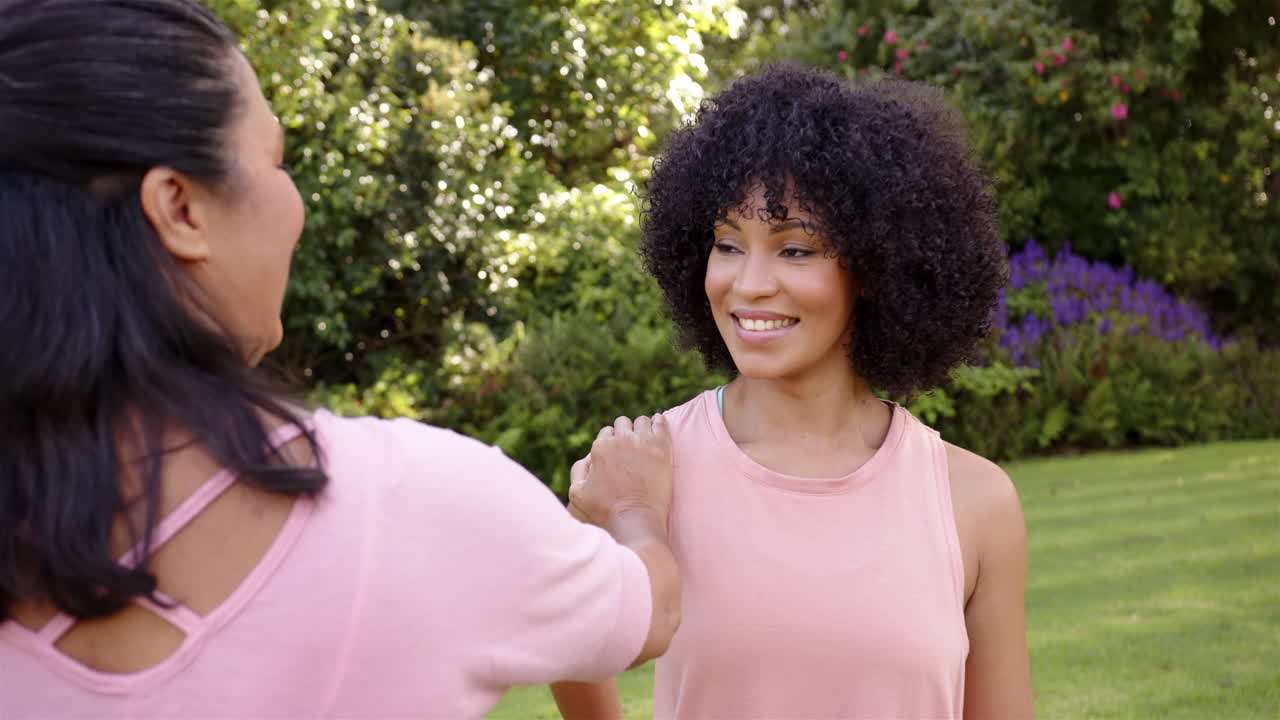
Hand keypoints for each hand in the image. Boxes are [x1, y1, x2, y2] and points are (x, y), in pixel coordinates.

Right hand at [568, 414, 671, 528]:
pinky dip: (659, 421)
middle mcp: (620, 439)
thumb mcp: (577, 494)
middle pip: (623, 423)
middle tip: (632, 447)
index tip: (618, 453)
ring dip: (641, 428)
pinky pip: (660, 422)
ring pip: (641, 421)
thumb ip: (579, 471)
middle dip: (625, 433)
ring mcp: (642, 441)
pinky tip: (658, 424)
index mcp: (600, 448)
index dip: (611, 443)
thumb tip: (589, 457)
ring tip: (645, 439)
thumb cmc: (605, 512)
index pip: (606, 433)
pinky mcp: (661, 447)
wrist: (636, 520)